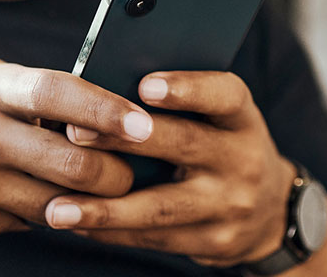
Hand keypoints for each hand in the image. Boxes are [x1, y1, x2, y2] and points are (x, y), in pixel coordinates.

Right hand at [0, 55, 153, 241]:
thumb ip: (35, 92)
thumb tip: (108, 111)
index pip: (58, 95)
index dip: (106, 111)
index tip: (145, 123)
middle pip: (72, 164)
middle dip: (117, 173)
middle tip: (135, 170)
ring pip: (57, 204)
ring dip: (88, 201)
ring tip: (104, 189)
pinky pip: (26, 222)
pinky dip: (44, 212)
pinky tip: (44, 198)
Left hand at [44, 71, 295, 266]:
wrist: (268, 211)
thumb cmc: (219, 144)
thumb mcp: (216, 118)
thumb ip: (176, 102)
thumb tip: (102, 85)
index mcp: (241, 117)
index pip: (224, 95)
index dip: (187, 89)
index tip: (145, 86)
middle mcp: (242, 159)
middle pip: (184, 145)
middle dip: (126, 141)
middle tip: (75, 134)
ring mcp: (230, 205)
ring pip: (162, 206)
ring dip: (106, 209)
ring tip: (58, 208)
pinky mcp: (214, 241)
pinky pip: (155, 238)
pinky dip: (111, 231)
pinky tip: (75, 223)